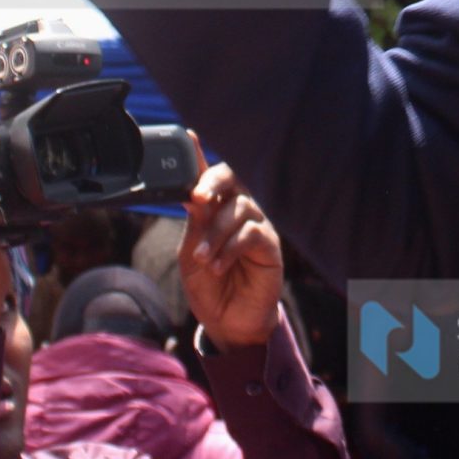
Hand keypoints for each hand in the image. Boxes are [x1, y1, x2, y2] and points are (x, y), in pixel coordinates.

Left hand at [179, 162, 282, 349]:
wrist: (227, 322)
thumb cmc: (209, 286)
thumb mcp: (191, 255)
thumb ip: (194, 225)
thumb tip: (191, 196)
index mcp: (214, 210)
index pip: (207, 178)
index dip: (198, 155)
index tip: (188, 136)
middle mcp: (238, 212)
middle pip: (231, 179)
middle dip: (214, 182)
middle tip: (199, 198)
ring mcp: (257, 226)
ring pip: (239, 209)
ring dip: (216, 234)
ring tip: (204, 259)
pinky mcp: (270, 245)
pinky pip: (252, 233)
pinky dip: (231, 248)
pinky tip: (219, 265)